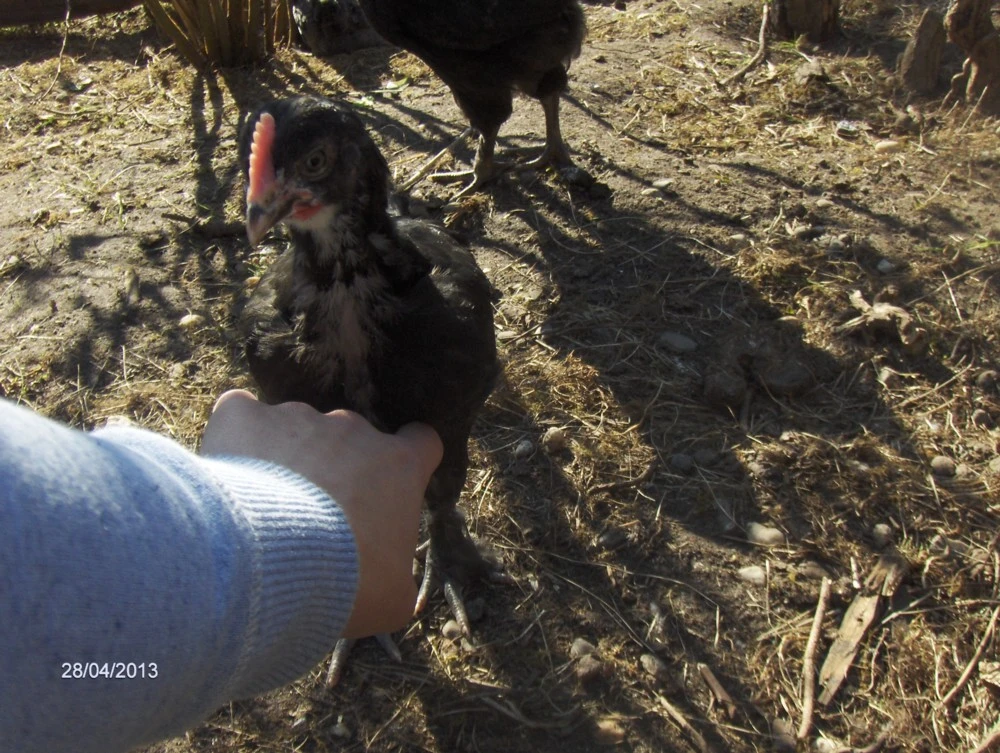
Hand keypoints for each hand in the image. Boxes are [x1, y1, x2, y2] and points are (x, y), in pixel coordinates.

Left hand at [200, 390, 442, 638]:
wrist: (269, 563)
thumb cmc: (345, 582)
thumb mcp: (392, 598)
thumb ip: (398, 576)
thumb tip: (390, 583)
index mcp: (398, 466)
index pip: (420, 441)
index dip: (407, 461)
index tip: (387, 486)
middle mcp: (352, 430)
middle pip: (350, 440)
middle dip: (334, 470)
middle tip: (311, 520)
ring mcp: (298, 417)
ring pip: (295, 431)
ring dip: (284, 460)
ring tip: (260, 512)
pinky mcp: (245, 416)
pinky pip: (241, 416)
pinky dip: (235, 440)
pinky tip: (227, 478)